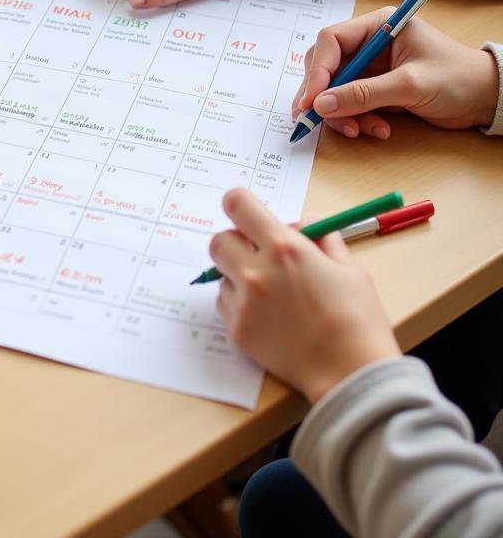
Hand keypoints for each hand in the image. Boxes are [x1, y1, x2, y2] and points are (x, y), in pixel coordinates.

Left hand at [212, 188, 400, 403]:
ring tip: (271, 293)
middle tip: (258, 255)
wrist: (351, 372)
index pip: (237, 204)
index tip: (246, 212)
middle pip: (219, 240)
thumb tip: (300, 224)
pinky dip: (240, 303)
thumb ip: (320, 238)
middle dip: (235, 242)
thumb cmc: (358, 318)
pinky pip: (225, 303)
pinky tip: (267, 314)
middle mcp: (257, 271)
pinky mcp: (238, 329)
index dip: (239, 204)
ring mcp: (244, 302)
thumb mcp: (348, 267)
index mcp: (285, 248)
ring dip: (238, 275)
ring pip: (221, 274)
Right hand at [293, 9, 500, 138]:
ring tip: (363, 130)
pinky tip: (378, 129)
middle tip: (319, 121)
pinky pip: (351, 104)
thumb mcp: (409, 86)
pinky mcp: (374, 87)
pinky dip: (357, 119)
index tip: (312, 100)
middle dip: (325, 96)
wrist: (487, 99)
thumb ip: (363, 94)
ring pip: (335, 90)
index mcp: (378, 26)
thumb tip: (321, 104)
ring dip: (343, 114)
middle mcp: (369, 43)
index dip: (318, 71)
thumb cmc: (457, 80)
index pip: (331, 41)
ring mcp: (371, 67)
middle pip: (327, 66)